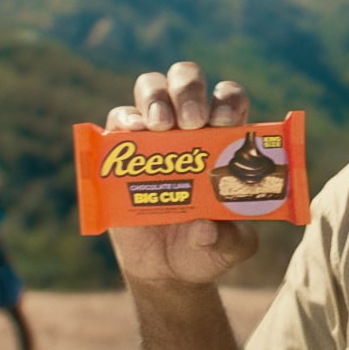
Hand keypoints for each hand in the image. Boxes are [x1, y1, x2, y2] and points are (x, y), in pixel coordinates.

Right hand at [103, 62, 257, 287]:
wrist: (166, 269)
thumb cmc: (206, 248)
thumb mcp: (230, 248)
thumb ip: (230, 239)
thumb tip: (204, 228)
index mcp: (224, 139)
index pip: (228, 99)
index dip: (228, 102)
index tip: (226, 123)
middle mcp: (189, 127)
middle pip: (188, 80)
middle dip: (189, 91)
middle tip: (192, 122)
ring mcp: (153, 134)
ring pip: (152, 87)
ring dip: (156, 97)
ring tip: (161, 125)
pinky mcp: (120, 151)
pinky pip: (118, 119)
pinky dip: (124, 119)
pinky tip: (133, 131)